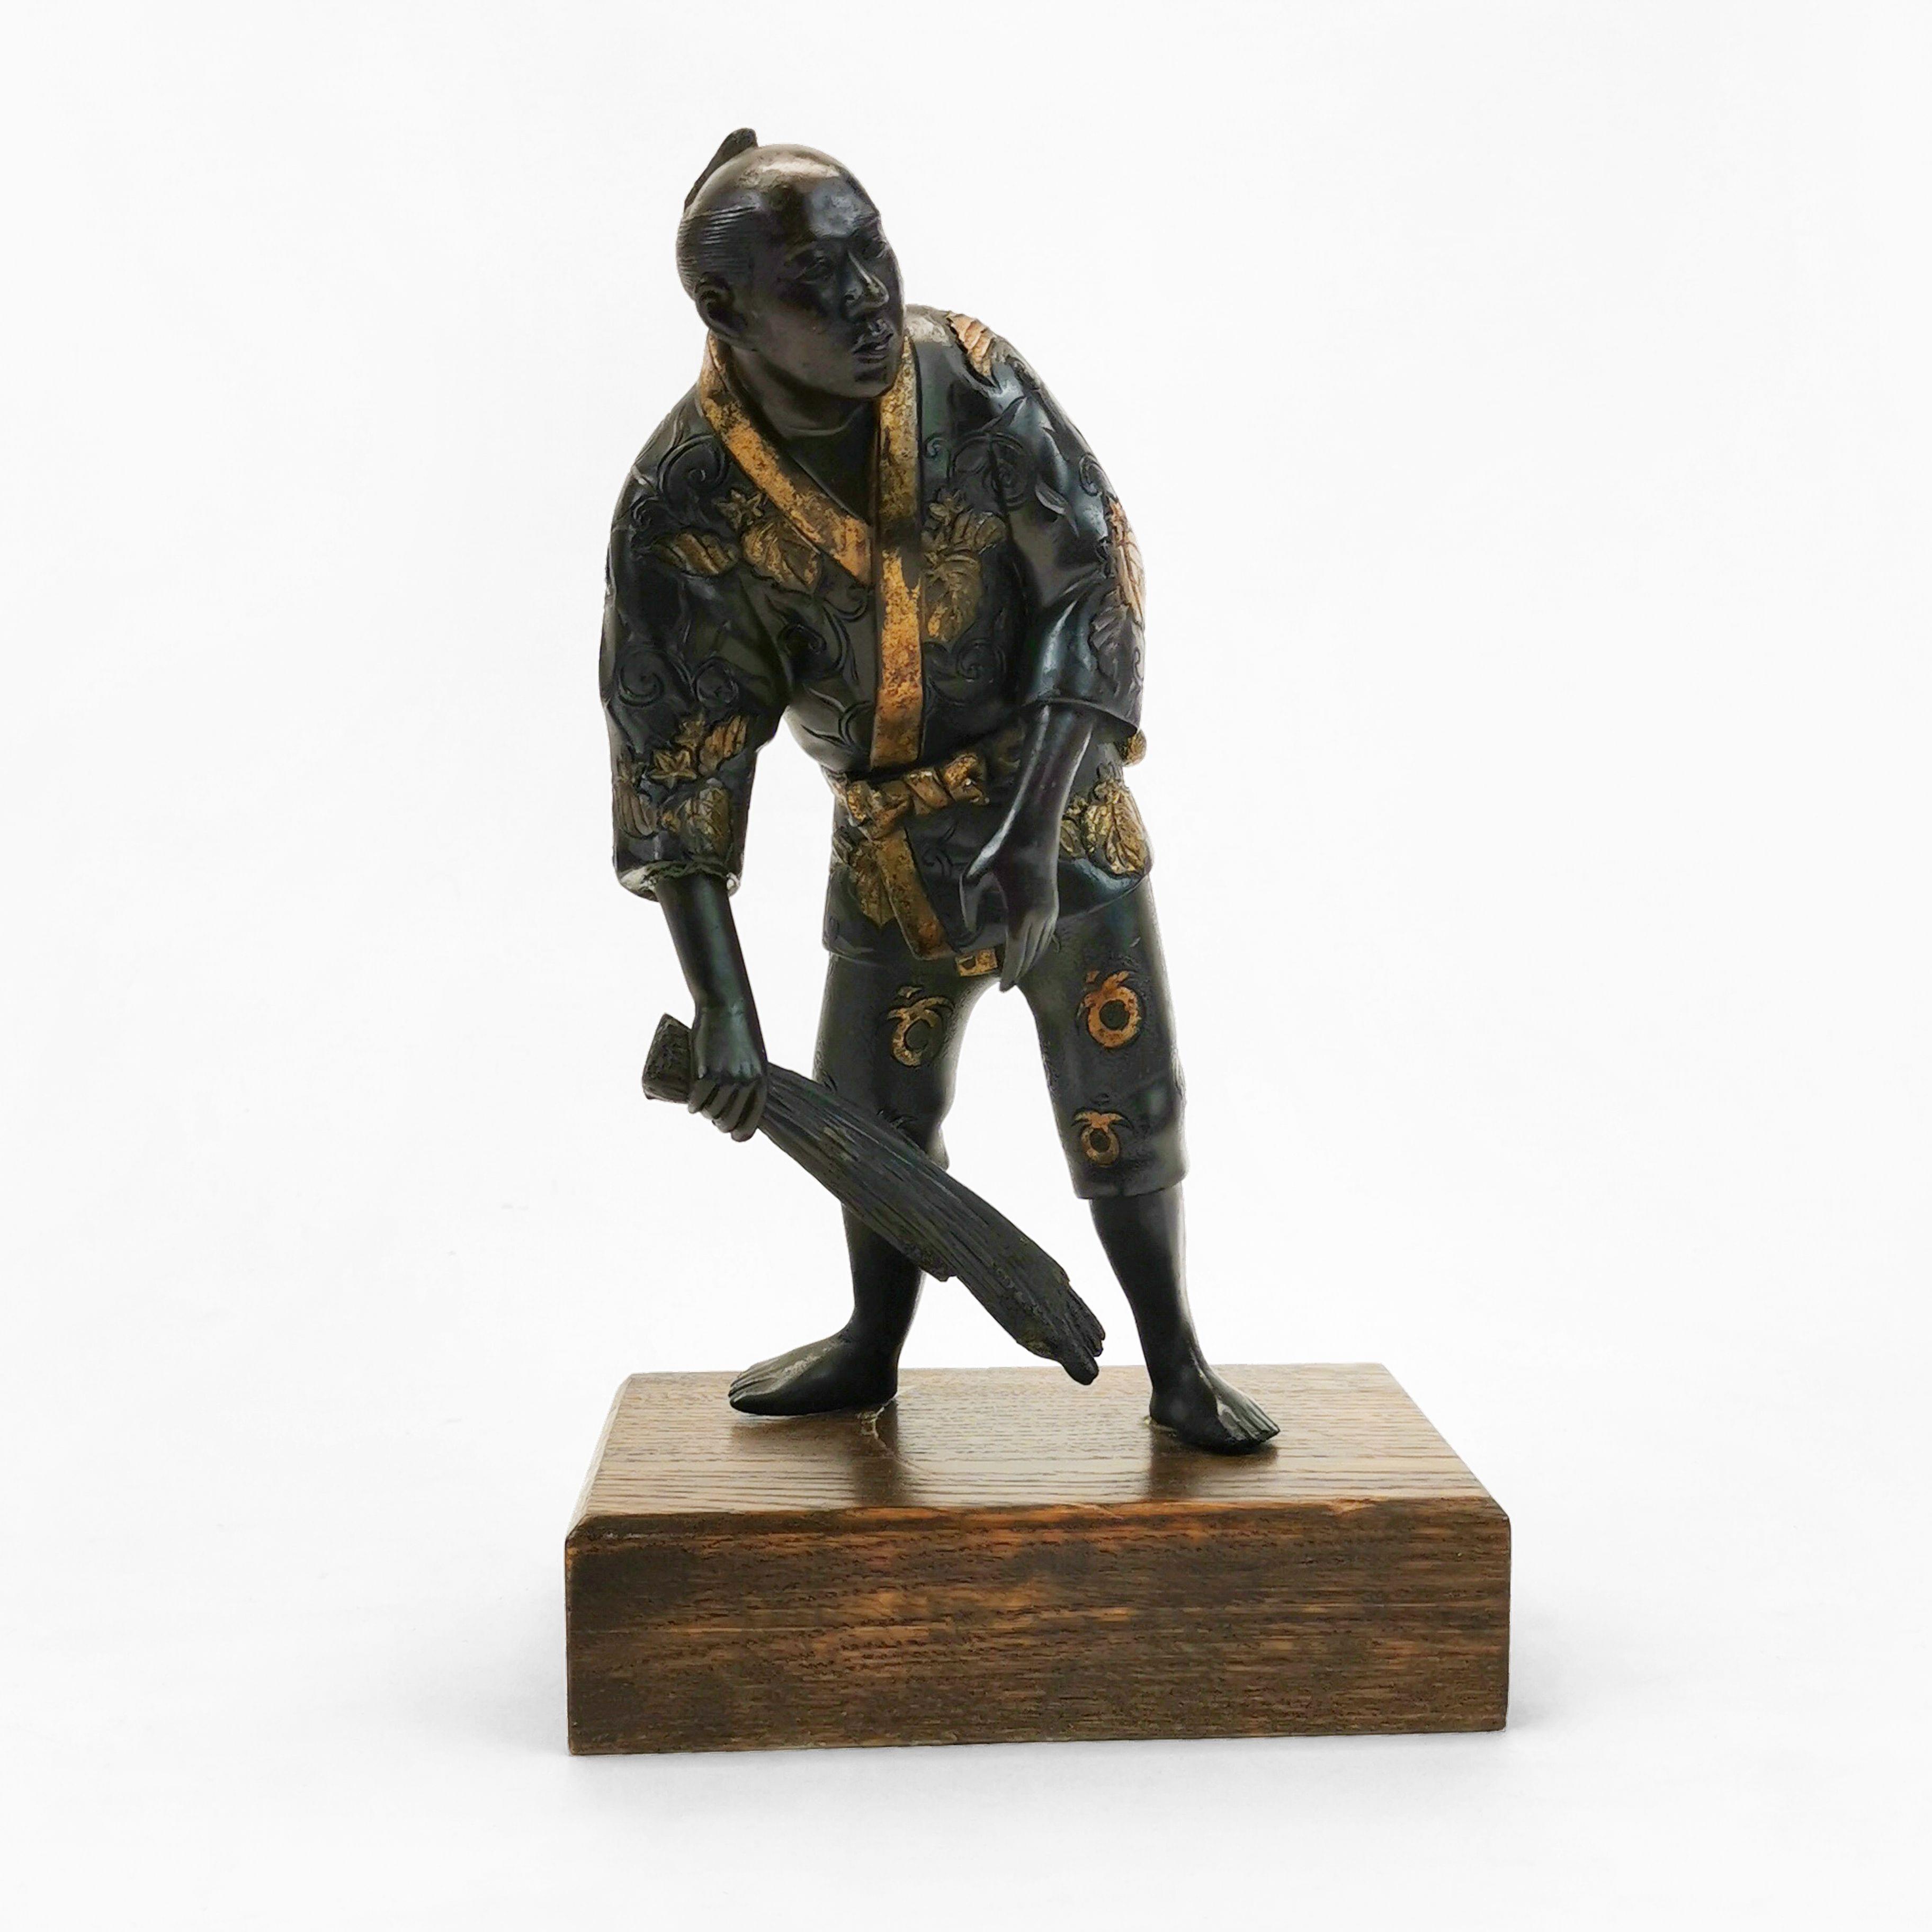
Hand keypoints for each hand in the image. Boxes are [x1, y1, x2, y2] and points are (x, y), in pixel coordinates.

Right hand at [687, 1002, 767, 1140]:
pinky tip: (691, 1105)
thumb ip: (748, 1078)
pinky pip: (698, 1100)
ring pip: (712, 1113)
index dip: (741, 1133)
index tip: (733, 1137)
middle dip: (719, 1125)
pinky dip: (693, 1106)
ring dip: (704, 1114)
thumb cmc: (739, 1030)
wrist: (726, 1005)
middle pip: (729, 1121)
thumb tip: (737, 1101)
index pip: (753, 1121)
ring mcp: (726, 1078)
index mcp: (761, 1081)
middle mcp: (746, 1082)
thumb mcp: (752, 1056)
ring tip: (700, 1107)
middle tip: (712, 1118)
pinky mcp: (707, 1072)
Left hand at [962, 822, 1059, 988]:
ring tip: (1014, 974)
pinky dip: (1036, 948)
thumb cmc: (1001, 851)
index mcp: (1020, 912)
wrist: (1034, 832)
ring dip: (1028, 962)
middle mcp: (1039, 916)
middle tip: (1005, 988)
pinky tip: (1026, 951)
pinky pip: (1046, 936)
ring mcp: (1051, 911)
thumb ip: (969, 906)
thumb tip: (971, 929)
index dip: (1009, 975)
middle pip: (1030, 956)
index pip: (1016, 954)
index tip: (1002, 990)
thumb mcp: (973, 876)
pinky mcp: (1054, 905)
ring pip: (1040, 948)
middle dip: (1018, 973)